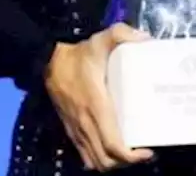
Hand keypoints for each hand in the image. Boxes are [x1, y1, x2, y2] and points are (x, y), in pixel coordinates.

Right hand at [44, 23, 155, 170]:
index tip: (148, 150)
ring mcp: (76, 129)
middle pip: (107, 161)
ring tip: (127, 153)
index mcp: (96, 106)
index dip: (133, 157)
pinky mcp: (70, 129)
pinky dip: (98, 160)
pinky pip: (84, 156)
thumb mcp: (100, 39)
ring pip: (96, 162)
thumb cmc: (78, 55)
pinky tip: (109, 150)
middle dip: (126, 163)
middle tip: (141, 152)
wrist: (47, 59)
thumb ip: (122, 34)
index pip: (113, 145)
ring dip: (113, 164)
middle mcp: (86, 123)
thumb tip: (146, 39)